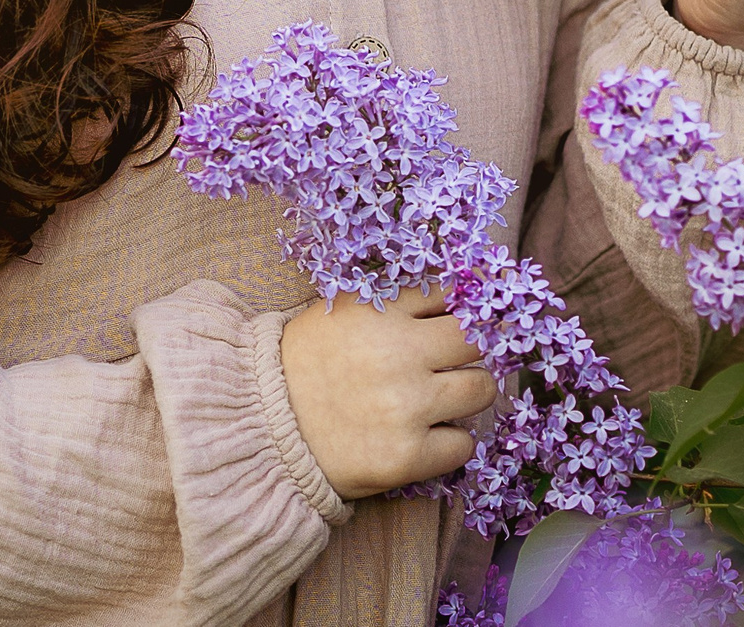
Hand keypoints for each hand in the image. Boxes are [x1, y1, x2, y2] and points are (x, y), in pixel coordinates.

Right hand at [279, 285, 497, 499]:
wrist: (262, 428)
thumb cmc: (305, 364)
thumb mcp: (342, 312)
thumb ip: (395, 300)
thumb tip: (463, 286)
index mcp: (380, 313)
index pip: (451, 295)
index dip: (465, 306)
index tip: (466, 318)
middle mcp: (398, 356)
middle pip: (476, 340)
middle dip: (470, 349)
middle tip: (452, 363)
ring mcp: (405, 408)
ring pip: (481, 390)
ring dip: (466, 394)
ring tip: (436, 401)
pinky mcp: (406, 457)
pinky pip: (463, 445)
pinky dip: (448, 442)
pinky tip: (421, 437)